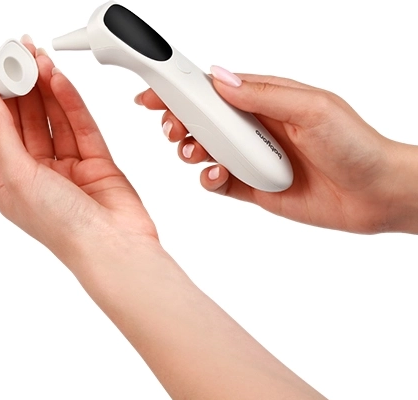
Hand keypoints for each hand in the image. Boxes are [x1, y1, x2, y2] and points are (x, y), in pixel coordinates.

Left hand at [0, 38, 157, 264]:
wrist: (113, 247)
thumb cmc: (63, 227)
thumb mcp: (17, 177)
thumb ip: (0, 132)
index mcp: (13, 182)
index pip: (2, 129)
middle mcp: (41, 174)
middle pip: (30, 121)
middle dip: (25, 87)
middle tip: (23, 54)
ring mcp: (71, 168)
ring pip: (56, 120)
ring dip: (48, 91)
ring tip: (42, 61)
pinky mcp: (98, 163)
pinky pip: (82, 128)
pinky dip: (72, 104)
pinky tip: (61, 83)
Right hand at [136, 66, 417, 233]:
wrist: (373, 193)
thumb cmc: (354, 144)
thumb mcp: (311, 108)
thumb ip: (262, 95)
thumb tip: (220, 79)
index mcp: (265, 100)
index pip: (214, 91)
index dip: (181, 90)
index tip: (154, 92)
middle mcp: (254, 128)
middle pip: (202, 121)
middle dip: (179, 122)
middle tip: (174, 128)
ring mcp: (251, 159)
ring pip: (205, 151)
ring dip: (191, 151)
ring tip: (197, 153)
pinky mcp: (252, 188)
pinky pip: (218, 182)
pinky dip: (209, 179)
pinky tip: (217, 176)